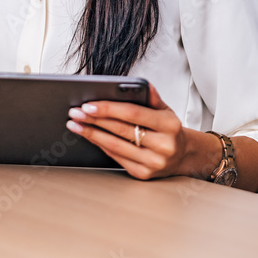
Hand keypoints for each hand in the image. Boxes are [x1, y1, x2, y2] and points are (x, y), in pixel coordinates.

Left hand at [66, 82, 189, 179]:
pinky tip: (89, 136)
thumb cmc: (168, 129)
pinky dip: (100, 145)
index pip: (133, 114)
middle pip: (121, 130)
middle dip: (94, 120)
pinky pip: (116, 158)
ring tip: (75, 124)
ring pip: (115, 146)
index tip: (88, 104)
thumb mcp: (165, 110)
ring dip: (91, 134)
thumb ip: (152, 97)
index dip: (109, 108)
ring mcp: (153, 162)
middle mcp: (163, 145)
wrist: (182, 156)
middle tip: (75, 112)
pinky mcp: (143, 174)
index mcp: (169, 125)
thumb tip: (142, 83)